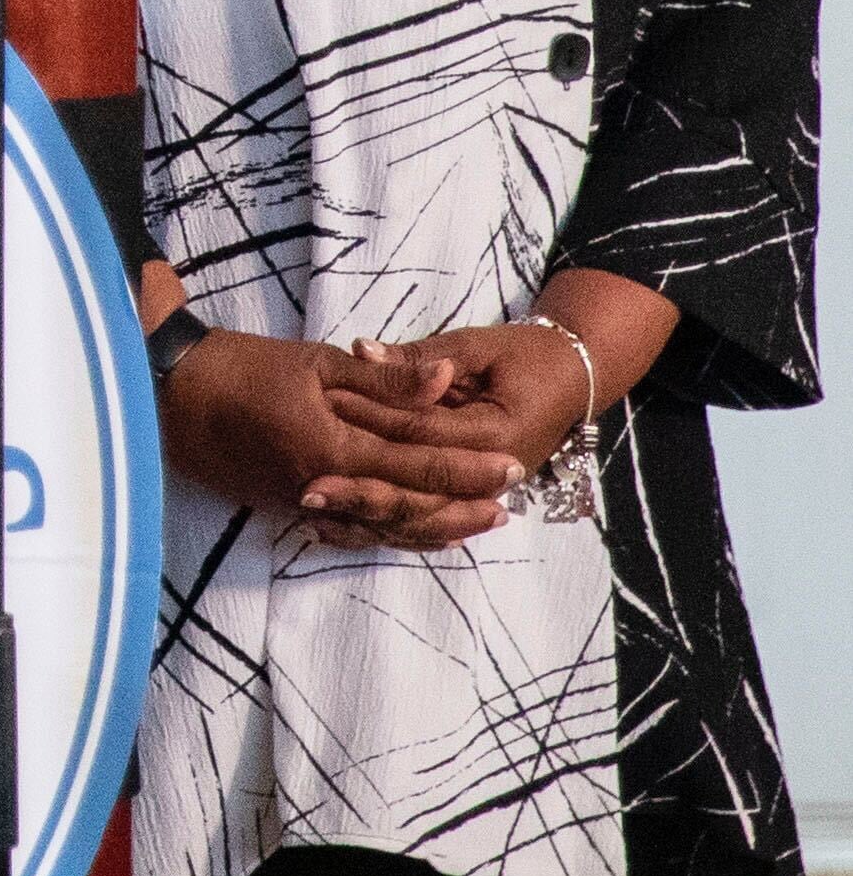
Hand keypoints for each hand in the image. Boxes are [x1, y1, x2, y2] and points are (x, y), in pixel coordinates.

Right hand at [157, 330, 522, 549]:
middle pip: (408, 508)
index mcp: (334, 448)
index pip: (418, 466)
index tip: (511, 467)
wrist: (169, 394)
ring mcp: (304, 502)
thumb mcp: (316, 363)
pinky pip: (352, 528)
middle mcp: (324, 487)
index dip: (468, 468)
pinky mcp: (286, 505)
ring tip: (474, 525)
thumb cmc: (241, 367)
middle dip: (461, 506)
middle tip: (508, 506)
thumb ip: (385, 381)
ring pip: (383, 527)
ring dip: (432, 527)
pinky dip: (389, 531)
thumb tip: (445, 380)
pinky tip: (411, 529)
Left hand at [320, 321, 593, 508]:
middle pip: (417, 489)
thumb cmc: (525, 356)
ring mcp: (485, 494)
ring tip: (309, 514)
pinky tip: (335, 528)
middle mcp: (494, 476)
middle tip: (304, 488)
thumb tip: (361, 350)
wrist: (572, 380)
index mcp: (496, 434)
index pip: (422, 433)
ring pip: (418, 516)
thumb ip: (419, 356)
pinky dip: (382, 524)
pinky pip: (424, 520)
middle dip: (360, 488)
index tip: (323, 414)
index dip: (371, 421)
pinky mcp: (472, 499)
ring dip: (366, 516)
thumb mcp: (476, 347)